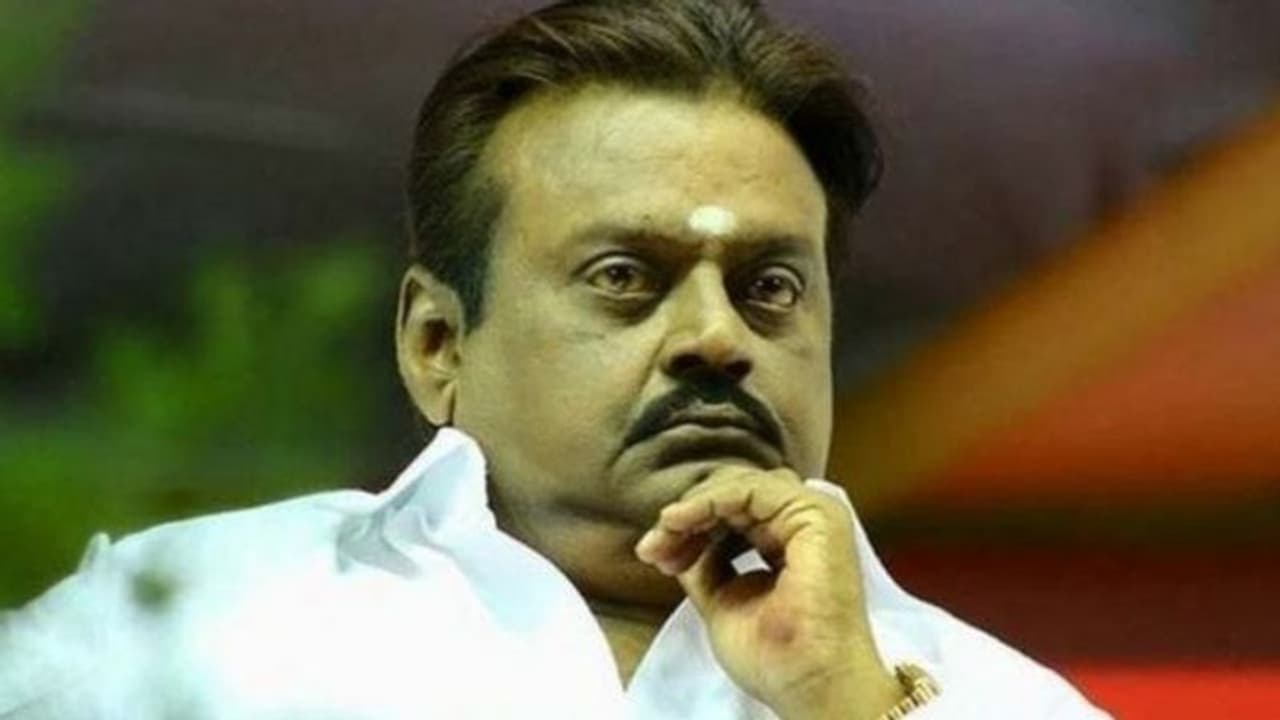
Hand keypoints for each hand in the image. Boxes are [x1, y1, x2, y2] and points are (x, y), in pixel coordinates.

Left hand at [634, 466, 901, 719]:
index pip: (731, 515)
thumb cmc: (773, 654)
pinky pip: (750, 490)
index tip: (655, 555)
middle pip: (732, 498)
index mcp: (784, 543)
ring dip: (693, 509)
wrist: (806, 680)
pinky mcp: (813, 512)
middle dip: (687, 519)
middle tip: (653, 547)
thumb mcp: (721, 600)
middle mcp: (799, 523)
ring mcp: (810, 513)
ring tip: (662, 538)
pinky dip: (709, 501)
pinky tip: (679, 521)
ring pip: (737, 488)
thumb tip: (675, 540)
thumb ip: (704, 565)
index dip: (691, 529)